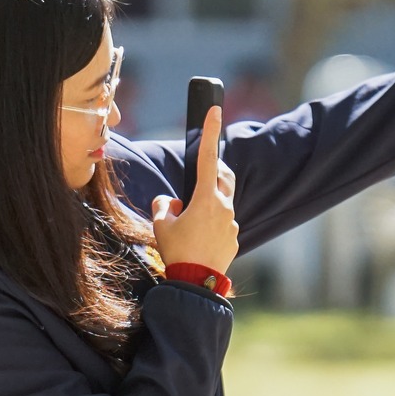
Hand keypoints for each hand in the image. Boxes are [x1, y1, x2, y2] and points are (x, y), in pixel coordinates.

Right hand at [151, 106, 238, 273]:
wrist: (196, 285)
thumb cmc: (177, 252)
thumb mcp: (160, 226)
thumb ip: (163, 206)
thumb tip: (171, 203)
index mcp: (205, 199)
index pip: (207, 157)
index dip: (210, 131)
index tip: (215, 110)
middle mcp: (223, 207)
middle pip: (222, 176)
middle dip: (213, 170)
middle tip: (198, 176)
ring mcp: (231, 223)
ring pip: (221, 202)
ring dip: (207, 203)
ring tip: (187, 223)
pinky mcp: (233, 238)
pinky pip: (223, 222)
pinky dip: (210, 223)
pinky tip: (197, 240)